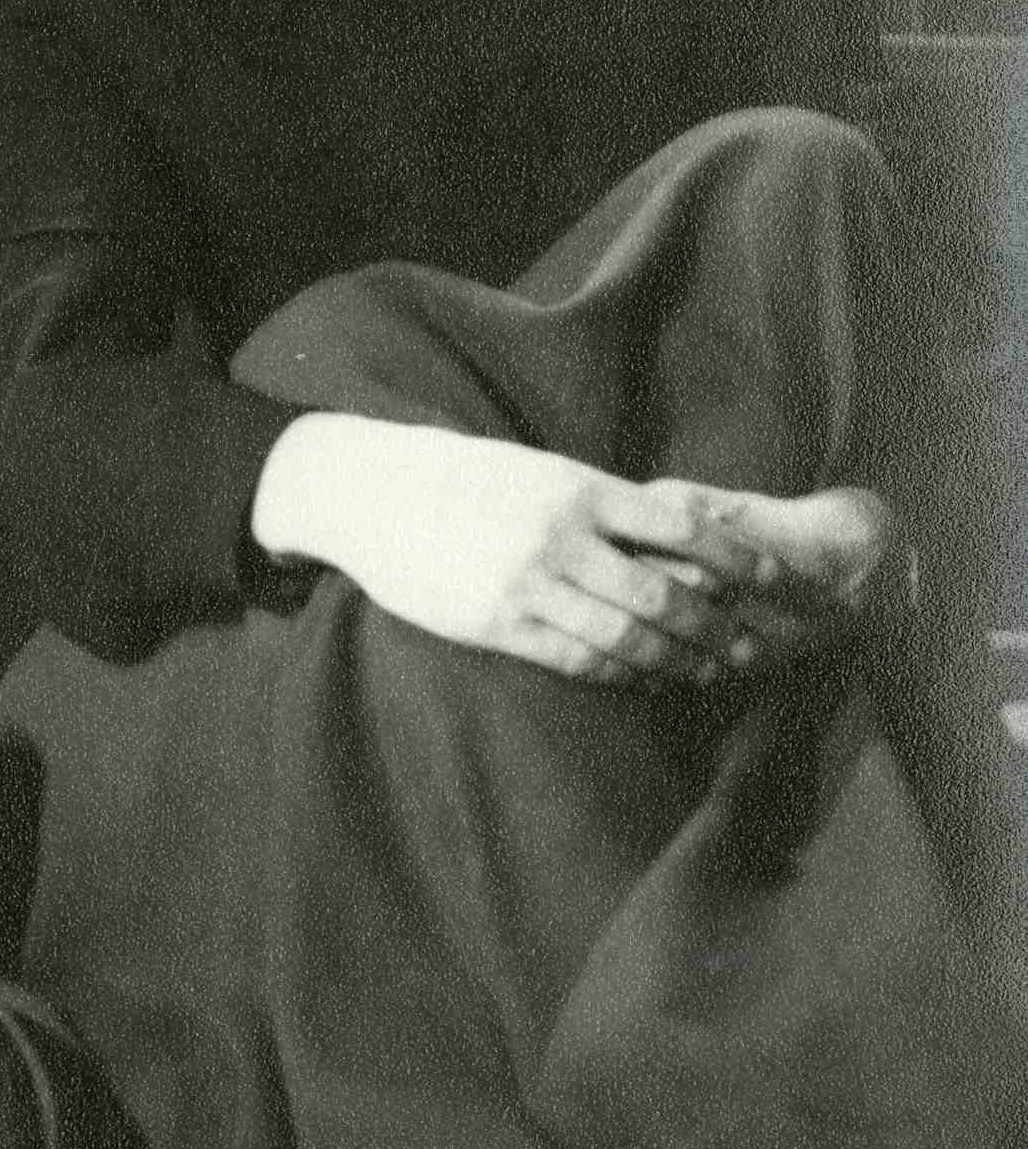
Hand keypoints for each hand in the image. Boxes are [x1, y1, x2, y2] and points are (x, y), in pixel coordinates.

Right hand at [250, 415, 822, 686]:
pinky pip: (577, 661)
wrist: (372, 490)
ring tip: (704, 671)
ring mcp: (528, 583)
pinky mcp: (497, 623)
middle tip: (747, 647)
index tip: (776, 582)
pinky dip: (621, 674)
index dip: (737, 560)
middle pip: (665, 595)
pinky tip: (642, 677)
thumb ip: (598, 503)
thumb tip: (673, 535)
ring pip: (627, 639)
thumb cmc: (463, 477)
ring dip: (676, 661)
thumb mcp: (537, 471)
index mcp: (577, 488)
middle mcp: (560, 536)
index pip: (682, 527)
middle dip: (717, 628)